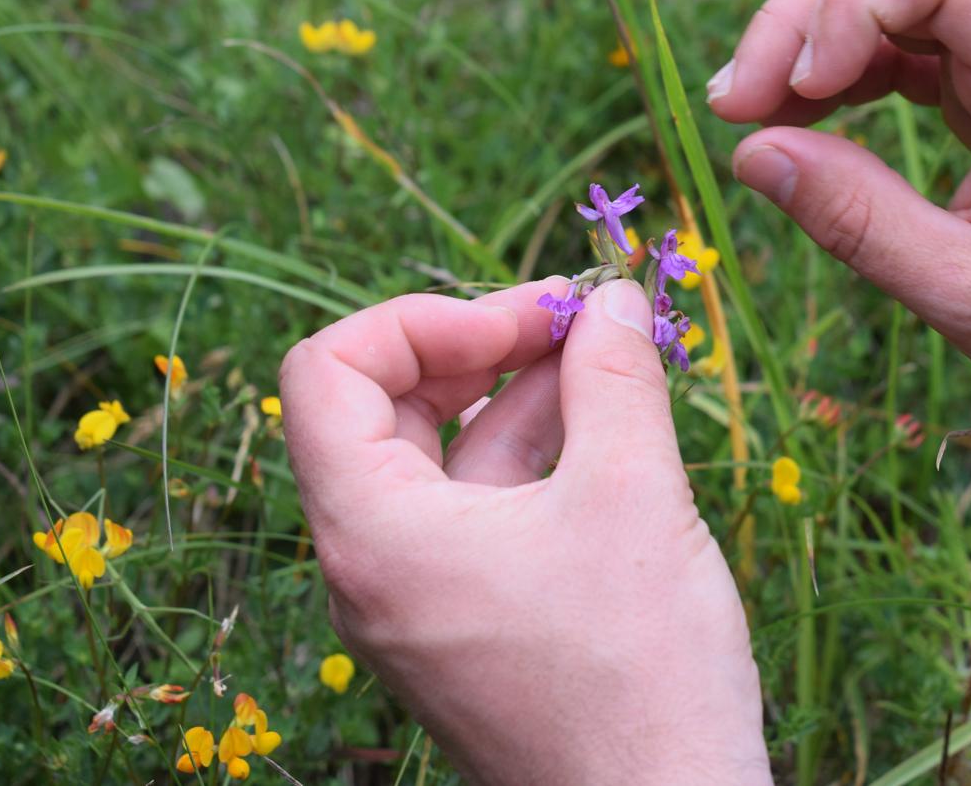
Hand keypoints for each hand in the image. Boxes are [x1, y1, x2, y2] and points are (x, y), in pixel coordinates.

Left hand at [279, 278, 770, 785]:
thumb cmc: (640, 672)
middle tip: (574, 320)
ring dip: (518, 396)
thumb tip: (607, 297)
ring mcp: (418, 600)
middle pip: (386, 409)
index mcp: (374, 533)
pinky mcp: (466, 621)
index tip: (524, 319)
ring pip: (444, 460)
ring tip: (605, 358)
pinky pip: (478, 513)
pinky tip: (603, 427)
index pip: (329, 373)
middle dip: (480, 347)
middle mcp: (373, 567)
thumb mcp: (633, 495)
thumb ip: (614, 377)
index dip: (421, 320)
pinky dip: (531, 457)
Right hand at [709, 0, 970, 457]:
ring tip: (751, 109)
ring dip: (819, 40)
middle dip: (808, 17)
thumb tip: (751, 154)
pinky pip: (916, 45)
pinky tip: (807, 112)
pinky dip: (851, 69)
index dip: (844, 5)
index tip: (785, 94)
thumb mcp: (963, 290)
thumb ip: (855, 220)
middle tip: (732, 102)